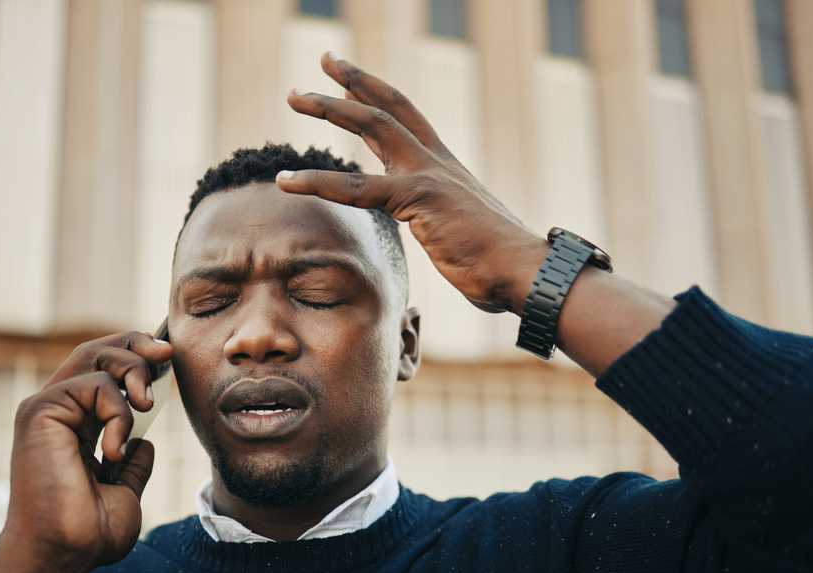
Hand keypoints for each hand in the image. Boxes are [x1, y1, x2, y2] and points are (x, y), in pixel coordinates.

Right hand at [3, 332, 172, 570]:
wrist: (63, 554)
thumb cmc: (88, 534)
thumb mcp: (124, 493)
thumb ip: (133, 465)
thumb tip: (144, 443)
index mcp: (74, 427)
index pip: (102, 372)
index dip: (135, 356)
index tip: (168, 358)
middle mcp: (57, 412)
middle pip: (96, 351)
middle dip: (136, 344)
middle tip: (167, 354)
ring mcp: (46, 409)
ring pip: (94, 357)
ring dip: (133, 372)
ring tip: (146, 406)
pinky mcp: (39, 412)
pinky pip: (92, 385)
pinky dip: (117, 411)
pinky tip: (114, 450)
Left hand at [279, 52, 546, 313]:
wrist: (526, 273)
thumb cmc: (500, 267)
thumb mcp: (463, 238)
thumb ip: (447, 231)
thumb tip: (453, 248)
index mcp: (445, 169)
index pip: (406, 118)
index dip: (377, 93)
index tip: (349, 79)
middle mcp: (436, 162)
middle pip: (387, 106)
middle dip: (352, 82)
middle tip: (323, 60)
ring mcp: (428, 176)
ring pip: (371, 126)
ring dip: (329, 107)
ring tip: (293, 96)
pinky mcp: (418, 199)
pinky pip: (356, 187)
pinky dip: (317, 182)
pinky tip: (286, 181)